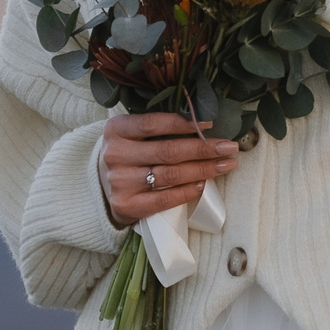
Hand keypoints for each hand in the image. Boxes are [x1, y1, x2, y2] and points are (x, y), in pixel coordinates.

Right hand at [98, 111, 239, 228]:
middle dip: (204, 148)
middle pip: (168, 151)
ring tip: (225, 165)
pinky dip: (186, 191)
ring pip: (169, 175)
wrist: (100, 186)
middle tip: (229, 147)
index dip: (184, 123)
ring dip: (203, 170)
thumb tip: (203, 124)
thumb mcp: (133, 134)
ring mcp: (120, 182)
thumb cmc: (128, 154)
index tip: (210, 124)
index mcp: (116, 130)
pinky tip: (202, 184)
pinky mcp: (126, 205)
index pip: (154, 123)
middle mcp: (115, 154)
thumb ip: (159, 127)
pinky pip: (163, 199)